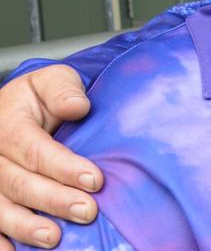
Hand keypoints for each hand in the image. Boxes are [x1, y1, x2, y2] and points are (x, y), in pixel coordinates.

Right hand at [0, 65, 100, 249]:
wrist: (15, 110)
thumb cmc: (40, 99)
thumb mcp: (52, 81)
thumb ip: (63, 90)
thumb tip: (78, 107)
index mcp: (8, 125)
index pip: (34, 149)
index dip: (64, 166)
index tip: (95, 180)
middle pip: (18, 182)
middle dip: (53, 199)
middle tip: (87, 211)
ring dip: (25, 226)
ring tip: (54, 238)